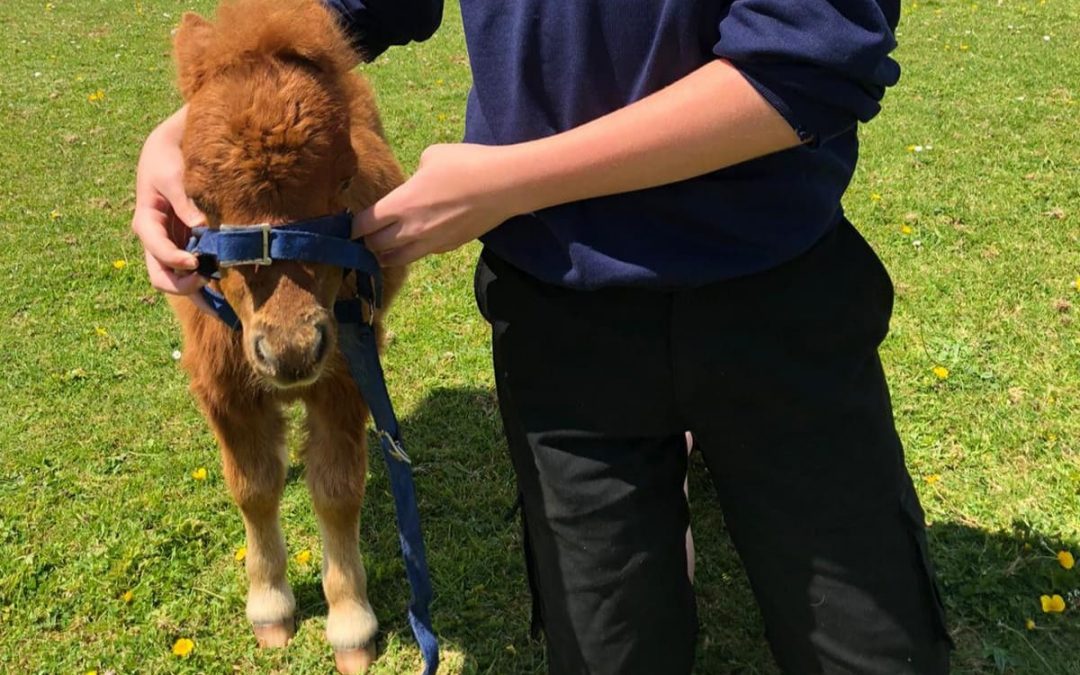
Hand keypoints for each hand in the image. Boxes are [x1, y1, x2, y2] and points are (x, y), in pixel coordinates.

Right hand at [131, 106, 207, 294]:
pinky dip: (209, 283)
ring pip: (179, 280)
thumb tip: (201, 226)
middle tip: (209, 284)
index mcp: (148, 223)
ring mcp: (173, 245)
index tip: (197, 262)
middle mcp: (158, 240)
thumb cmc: (169, 159)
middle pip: (162, 277)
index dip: (176, 260)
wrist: (174, 148)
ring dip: (199, 293)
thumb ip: (184, 201)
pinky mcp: (190, 244)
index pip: (157, 251)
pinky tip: (229, 293)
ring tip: (225, 305)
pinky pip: (196, 271)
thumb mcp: (172, 176)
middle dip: (183, 287)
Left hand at [353, 143, 521, 265]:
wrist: (503, 186)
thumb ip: (414, 174)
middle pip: (375, 246)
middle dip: (365, 242)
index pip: (363, 225)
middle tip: (362, 236)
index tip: (347, 225)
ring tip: (381, 247)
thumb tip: (414, 184)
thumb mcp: (432, 156)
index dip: (351, 227)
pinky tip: (414, 241)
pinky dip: (411, 251)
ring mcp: (431, 242)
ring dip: (385, 254)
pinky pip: (421, 254)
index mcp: (401, 204)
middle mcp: (411, 229)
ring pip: (396, 259)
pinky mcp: (448, 247)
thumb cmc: (466, 164)